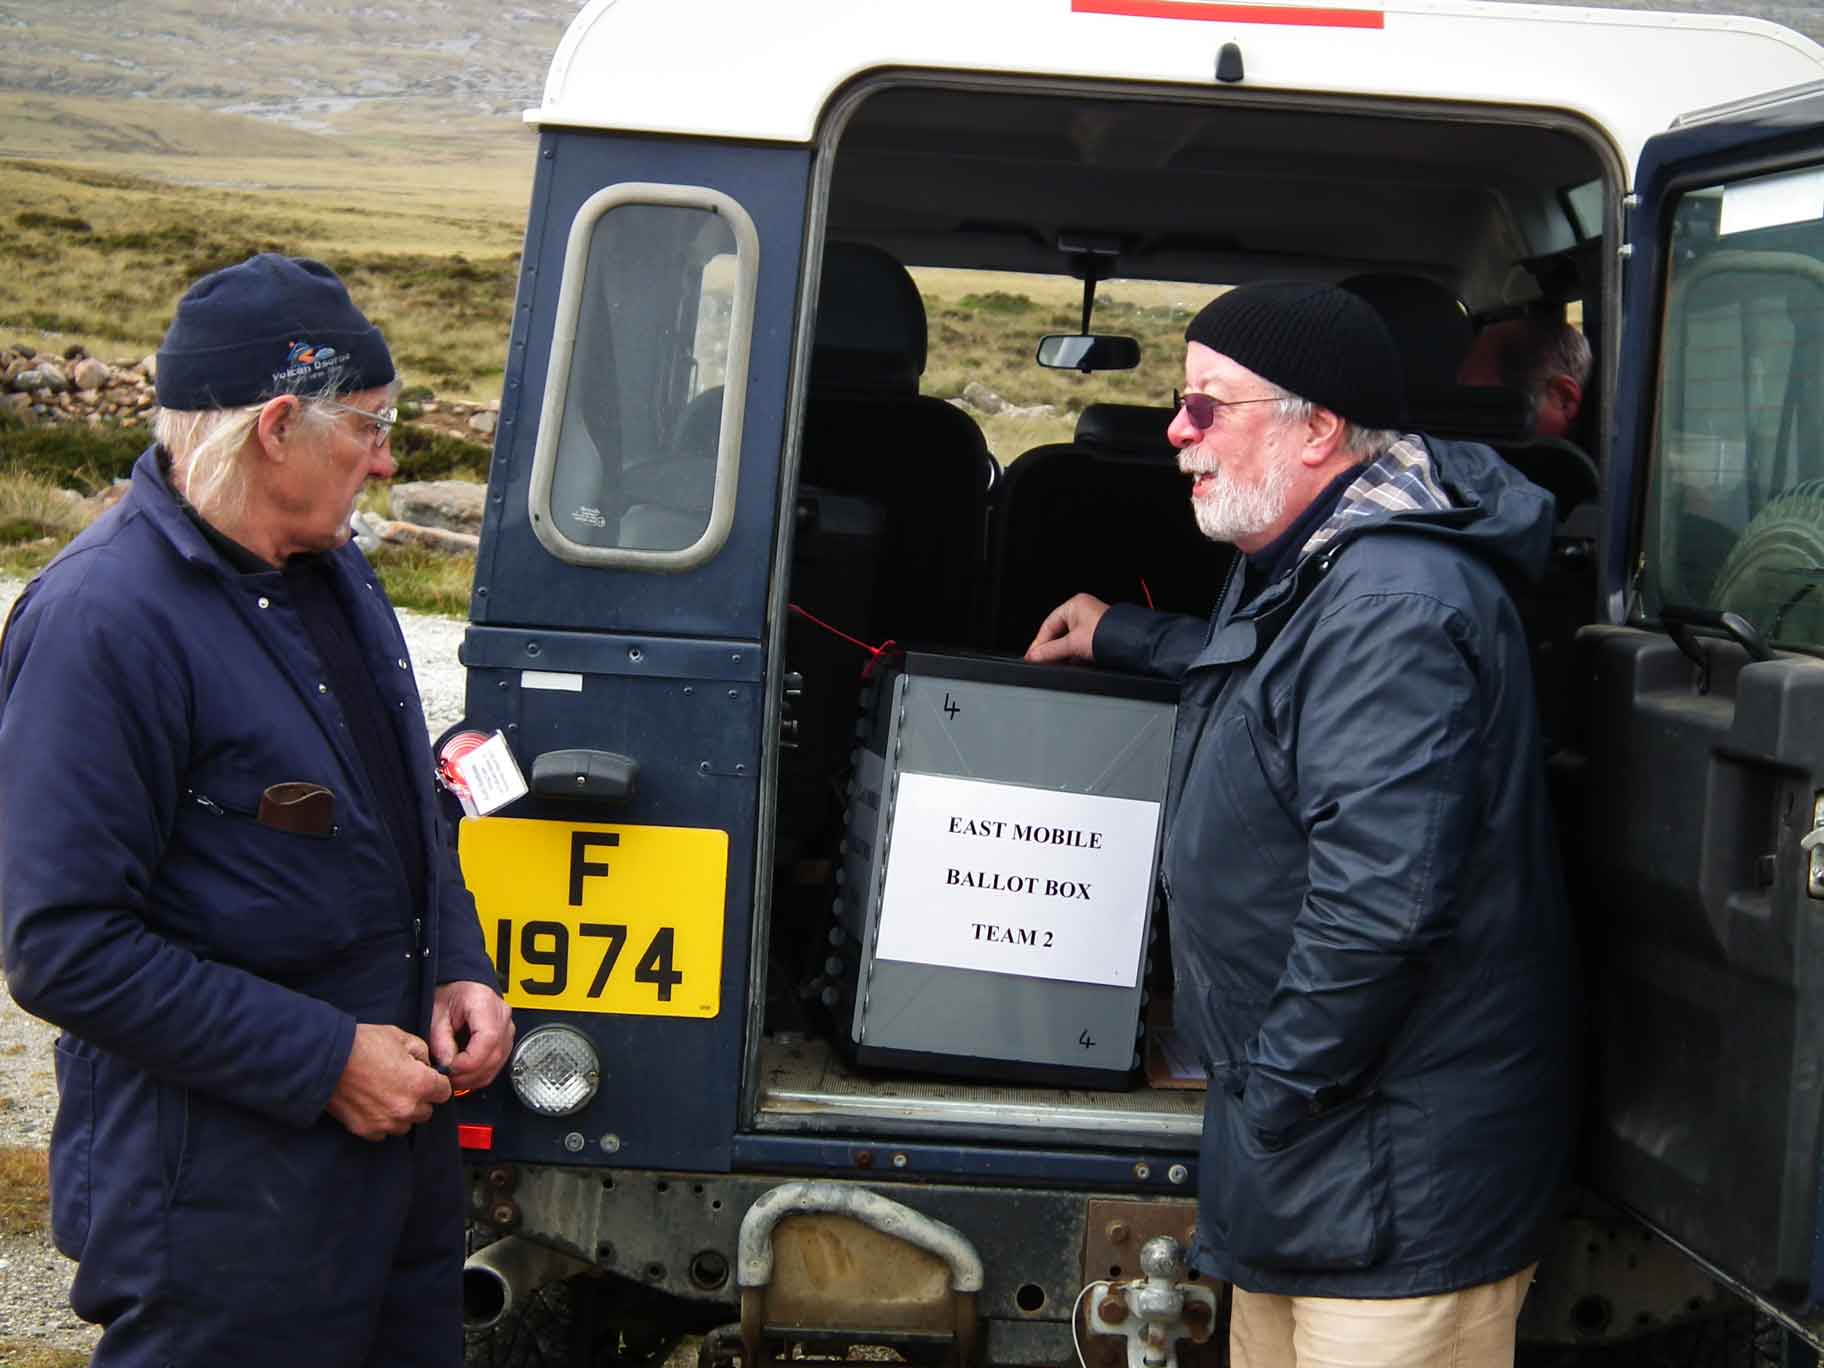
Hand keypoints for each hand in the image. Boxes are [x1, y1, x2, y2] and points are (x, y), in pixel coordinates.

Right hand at [327, 1024, 451, 1140]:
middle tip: (402, 1083)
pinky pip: (383, 1132)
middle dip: (420, 1098)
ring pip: (406, 1124)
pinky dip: (381, 1121)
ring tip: (385, 1094)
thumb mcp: (401, 1037)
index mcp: (421, 1085)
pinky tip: (372, 1104)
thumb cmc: (363, 1045)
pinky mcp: (366, 1130)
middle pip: (426, 1111)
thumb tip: (427, 1065)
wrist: (326, 1060)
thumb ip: (422, 1053)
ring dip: (401, 1112)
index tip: (427, 1078)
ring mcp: (386, 1123)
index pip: (444, 1092)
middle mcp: (407, 1109)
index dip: (436, 1083)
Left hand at [431, 980, 514, 1090]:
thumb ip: (440, 1040)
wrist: (462, 985)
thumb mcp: (437, 1013)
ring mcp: (508, 1029)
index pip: (488, 1039)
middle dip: (469, 1074)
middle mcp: (503, 1017)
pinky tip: (465, 1075)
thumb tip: (447, 1065)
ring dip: (475, 1078)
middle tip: (448, 1079)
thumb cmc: (452, 994)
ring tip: (454, 1078)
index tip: (450, 1068)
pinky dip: (480, 1074)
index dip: (469, 1061)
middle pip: (495, 1056)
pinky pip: (497, 1063)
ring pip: (498, 1064)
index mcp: (485, 1004)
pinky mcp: (505, 1040)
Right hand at [1025, 593, 1110, 664]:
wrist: (1131, 645)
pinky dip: (1074, 655)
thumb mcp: (1072, 644)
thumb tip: (1034, 656)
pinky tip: (1071, 663)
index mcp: (1075, 605)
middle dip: (1051, 649)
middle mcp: (1083, 611)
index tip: (1031, 656)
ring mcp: (1092, 623)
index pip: (1048, 624)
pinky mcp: (1099, 635)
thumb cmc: (1108, 635)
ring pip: (1069, 641)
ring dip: (1063, 653)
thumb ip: (1050, 652)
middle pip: (1058, 633)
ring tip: (1055, 664)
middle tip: (1041, 661)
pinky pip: (1080, 645)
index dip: (1038, 642)